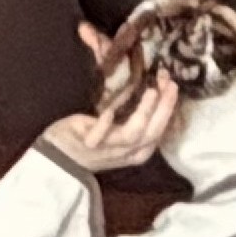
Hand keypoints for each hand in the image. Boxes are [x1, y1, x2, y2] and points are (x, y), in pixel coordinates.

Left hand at [35, 78, 185, 176]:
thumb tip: (150, 81)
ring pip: (132, 134)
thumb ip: (134, 110)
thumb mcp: (120, 127)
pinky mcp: (89, 145)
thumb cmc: (95, 137)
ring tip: (151, 91)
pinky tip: (109, 112)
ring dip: (144, 112)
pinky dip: (105, 126)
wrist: (63, 155)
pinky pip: (99, 138)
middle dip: (164, 108)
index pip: (159, 130)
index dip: (168, 108)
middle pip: (152, 132)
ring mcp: (109, 150)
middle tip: (169, 84)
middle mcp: (128, 152)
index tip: (172, 84)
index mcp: (138, 149)